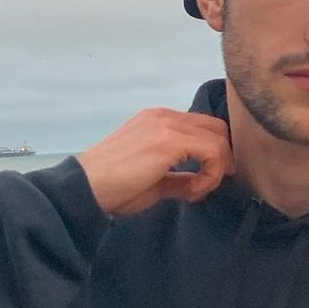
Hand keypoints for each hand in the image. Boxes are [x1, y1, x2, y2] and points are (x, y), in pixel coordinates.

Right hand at [77, 108, 233, 215]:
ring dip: (216, 169)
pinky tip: (192, 192)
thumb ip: (178, 177)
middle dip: (222, 157)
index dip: (214, 153)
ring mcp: (168, 124)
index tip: (205, 181)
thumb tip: (199, 184)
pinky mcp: (170, 139)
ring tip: (195, 191)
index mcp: (159, 120)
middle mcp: (165, 116)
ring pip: (218, 138)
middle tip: (210, 183)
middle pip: (217, 128)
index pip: (203, 127)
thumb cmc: (113, 187)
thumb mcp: (154, 180)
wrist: (86, 187)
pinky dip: (210, 175)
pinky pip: (212, 152)